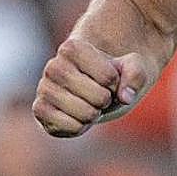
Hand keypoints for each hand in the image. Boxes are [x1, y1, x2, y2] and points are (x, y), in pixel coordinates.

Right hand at [32, 37, 150, 136]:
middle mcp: (53, 66)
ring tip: (92, 105)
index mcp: (72, 48)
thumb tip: (126, 97)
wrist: (93, 87)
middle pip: (96, 96)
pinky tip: (80, 116)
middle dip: (108, 100)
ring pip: (82, 113)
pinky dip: (81, 126)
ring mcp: (44, 89)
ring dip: (95, 113)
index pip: (108, 76)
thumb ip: (136, 74)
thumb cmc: (114, 73)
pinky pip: (67, 127)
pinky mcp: (40, 111)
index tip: (112, 78)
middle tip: (103, 95)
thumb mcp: (133, 66)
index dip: (116, 83)